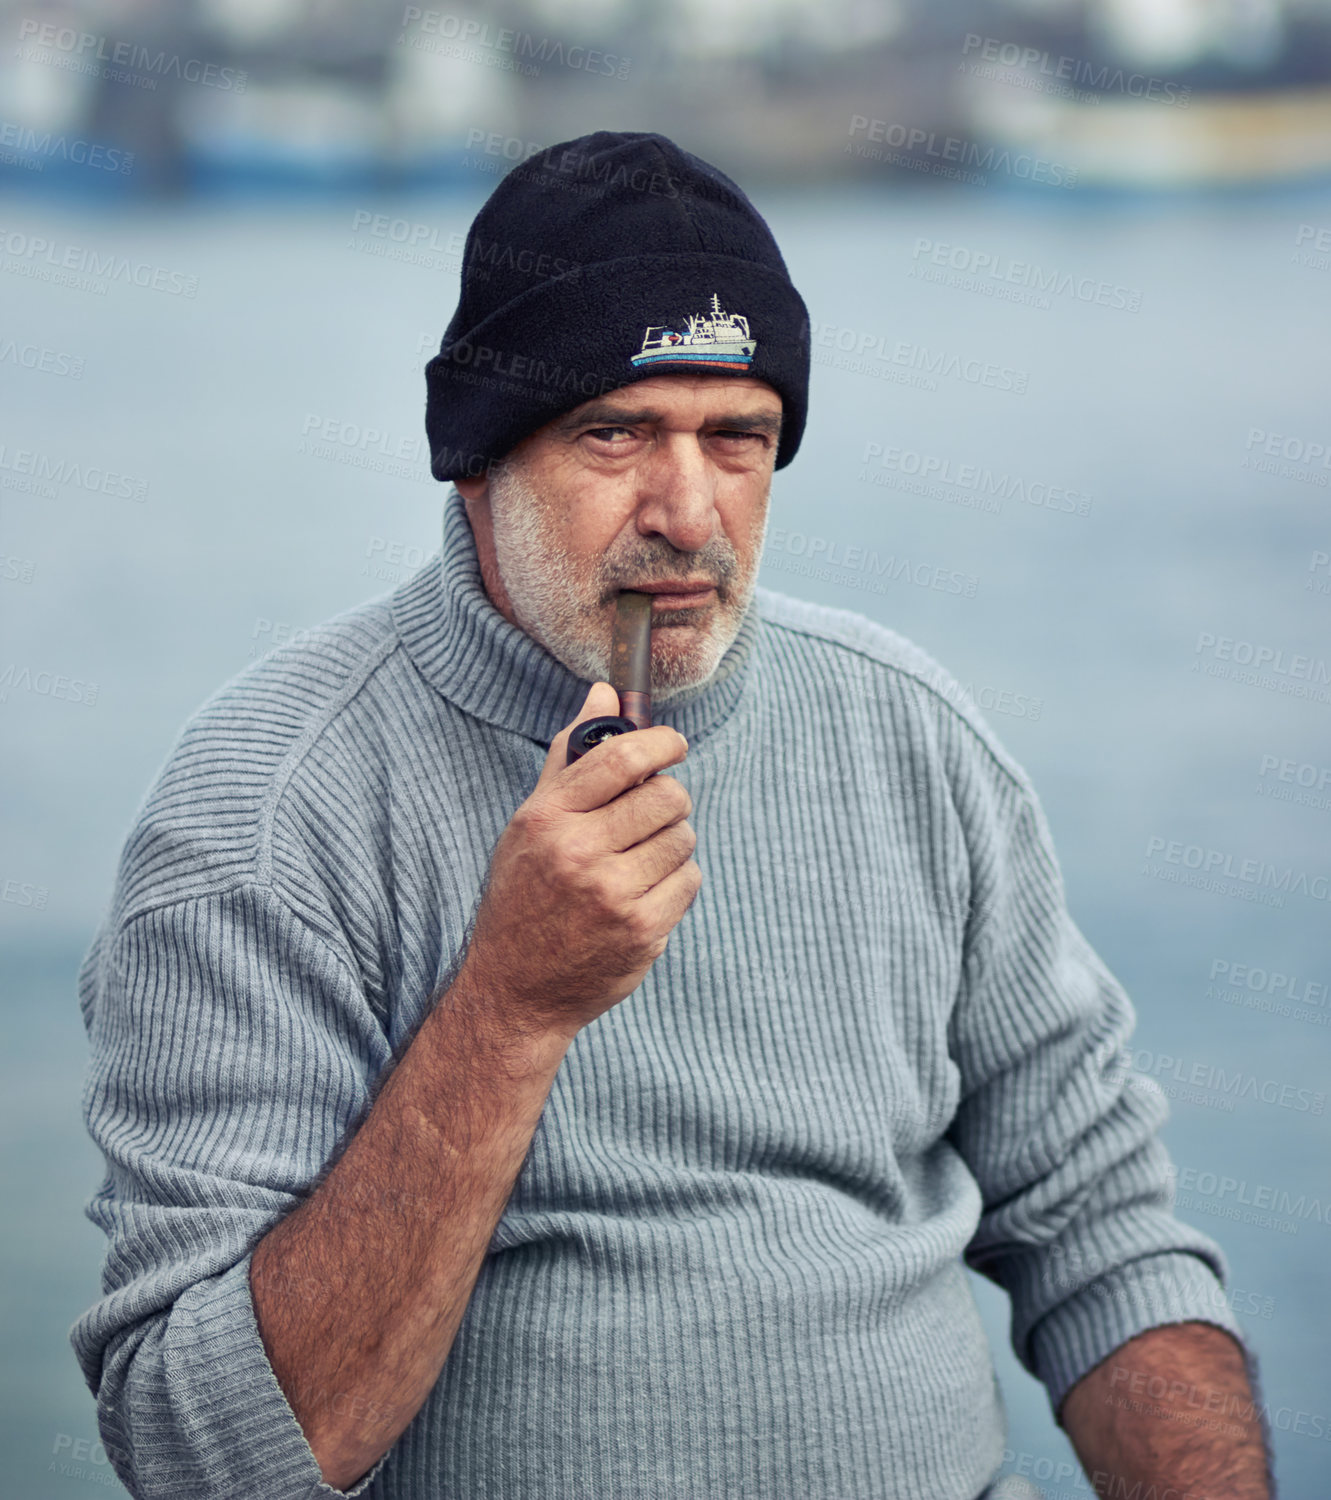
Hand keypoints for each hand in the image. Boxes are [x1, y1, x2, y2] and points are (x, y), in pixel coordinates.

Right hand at [462, 682, 700, 1041]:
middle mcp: (578, 854)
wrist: (515, 988)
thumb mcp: (531, 823)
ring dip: (672, 842)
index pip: (621, 758)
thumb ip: (572, 757)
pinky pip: (689, 879)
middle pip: (666, 796)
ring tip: (641, 859)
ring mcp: (612, 895)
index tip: (675, 745)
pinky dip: (676, 880)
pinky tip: (645, 892)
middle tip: (651, 815)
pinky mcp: (641, 932)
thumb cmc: (524, 894)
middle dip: (668, 800)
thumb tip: (605, 693)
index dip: (661, 742)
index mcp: (547, 819)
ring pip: (683, 837)